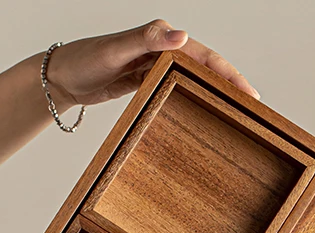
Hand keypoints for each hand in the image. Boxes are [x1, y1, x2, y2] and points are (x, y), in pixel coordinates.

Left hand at [43, 18, 259, 107]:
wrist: (60, 77)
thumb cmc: (84, 59)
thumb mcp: (115, 49)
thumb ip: (146, 39)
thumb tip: (182, 35)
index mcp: (160, 38)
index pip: (204, 56)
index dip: (228, 74)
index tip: (249, 93)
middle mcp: (161, 49)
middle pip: (205, 68)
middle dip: (230, 85)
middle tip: (253, 107)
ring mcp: (154, 66)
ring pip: (193, 79)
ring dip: (214, 94)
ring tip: (236, 113)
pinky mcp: (146, 81)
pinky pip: (177, 89)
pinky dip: (193, 99)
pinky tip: (202, 114)